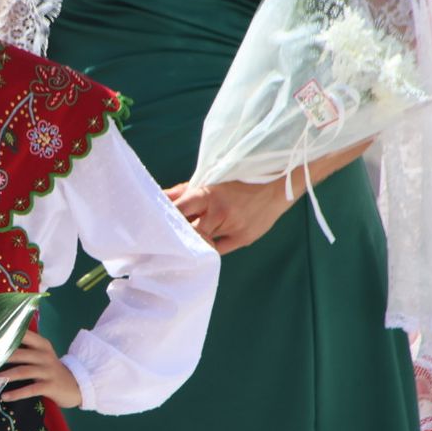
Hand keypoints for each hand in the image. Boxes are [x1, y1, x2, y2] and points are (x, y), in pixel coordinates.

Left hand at [0, 330, 82, 406]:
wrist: (75, 386)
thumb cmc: (52, 370)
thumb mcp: (42, 355)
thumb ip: (26, 348)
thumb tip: (0, 344)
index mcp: (41, 344)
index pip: (22, 335)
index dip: (5, 337)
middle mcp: (44, 355)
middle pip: (19, 354)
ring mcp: (48, 370)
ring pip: (22, 371)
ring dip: (4, 377)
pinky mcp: (50, 386)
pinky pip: (30, 389)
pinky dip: (17, 393)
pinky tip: (5, 396)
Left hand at [169, 179, 294, 253]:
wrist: (278, 185)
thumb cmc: (239, 180)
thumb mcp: (210, 180)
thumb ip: (183, 191)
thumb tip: (159, 197)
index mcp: (207, 194)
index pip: (177, 210)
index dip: (165, 218)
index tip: (154, 224)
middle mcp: (218, 212)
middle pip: (188, 230)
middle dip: (176, 234)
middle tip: (163, 239)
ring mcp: (232, 227)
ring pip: (202, 242)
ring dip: (191, 242)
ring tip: (181, 243)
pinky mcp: (243, 239)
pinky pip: (217, 250)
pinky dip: (208, 249)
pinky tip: (200, 248)